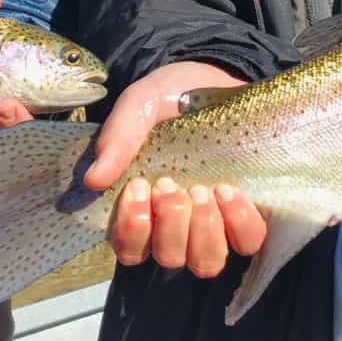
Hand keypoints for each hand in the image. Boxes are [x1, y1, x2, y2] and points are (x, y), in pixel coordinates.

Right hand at [84, 62, 266, 276]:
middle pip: (169, 258)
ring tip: (203, 190)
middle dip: (170, 224)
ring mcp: (212, 224)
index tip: (138, 186)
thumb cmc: (171, 98)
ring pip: (206, 262)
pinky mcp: (246, 215)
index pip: (130, 250)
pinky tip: (229, 191)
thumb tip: (93, 180)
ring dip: (203, 230)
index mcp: (142, 207)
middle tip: (170, 184)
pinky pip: (247, 241)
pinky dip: (238, 222)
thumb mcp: (141, 105)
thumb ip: (118, 137)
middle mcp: (175, 225)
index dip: (132, 230)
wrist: (217, 78)